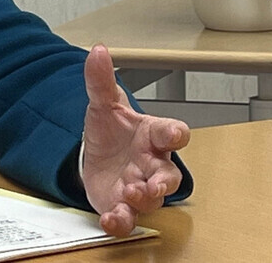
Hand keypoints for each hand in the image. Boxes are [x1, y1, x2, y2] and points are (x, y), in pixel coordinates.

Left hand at [81, 44, 188, 235]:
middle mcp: (151, 164)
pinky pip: (128, 218)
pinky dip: (121, 221)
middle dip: (163, 181)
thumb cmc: (112, 130)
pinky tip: (111, 219)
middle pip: (169, 175)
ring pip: (152, 199)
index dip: (176, 133)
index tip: (176, 134)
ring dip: (144, 200)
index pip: (171, 133)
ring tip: (131, 194)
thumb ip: (100, 80)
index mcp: (152, 136)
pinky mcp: (122, 205)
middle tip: (152, 183)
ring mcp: (139, 187)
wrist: (95, 154)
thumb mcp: (103, 103)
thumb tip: (97, 50)